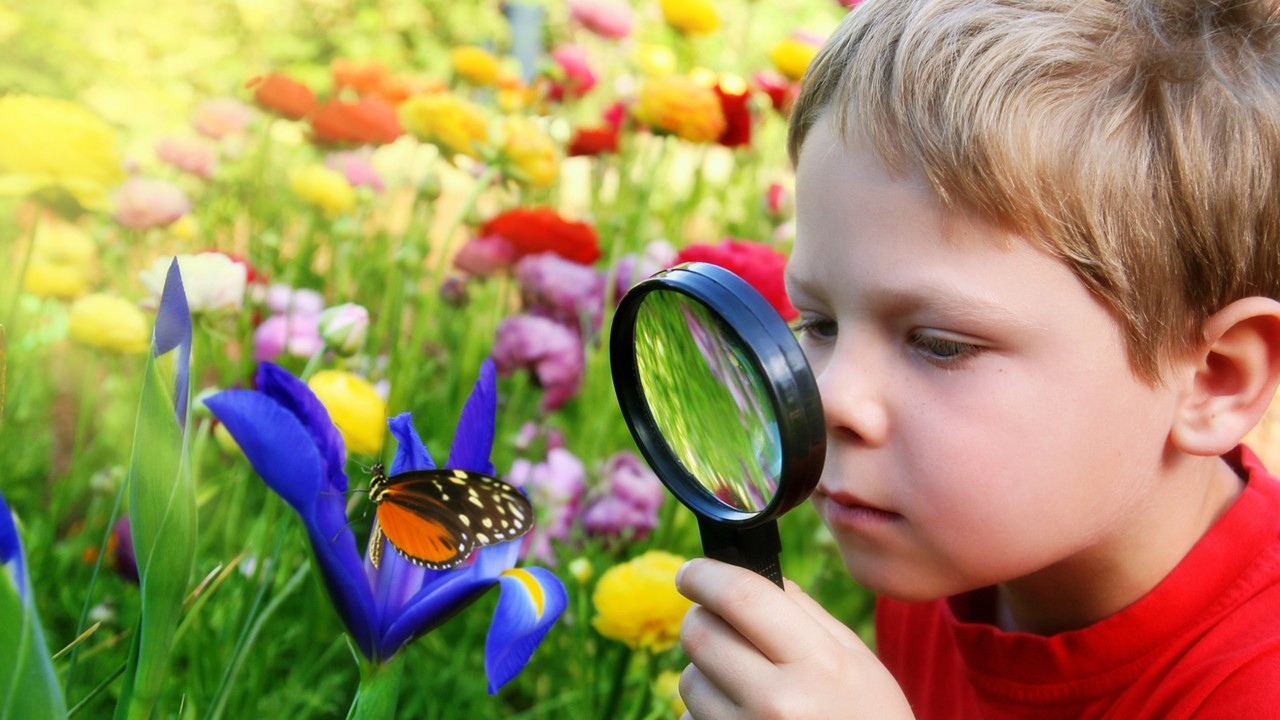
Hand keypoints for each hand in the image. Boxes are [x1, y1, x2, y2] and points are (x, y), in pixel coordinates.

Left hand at [676, 558, 913, 718]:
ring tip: (747, 683)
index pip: (741, 597)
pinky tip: (743, 717)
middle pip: (700, 634)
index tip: (693, 572)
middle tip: (721, 623)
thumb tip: (748, 573)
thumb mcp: (856, 659)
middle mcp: (777, 703)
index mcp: (818, 664)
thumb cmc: (867, 717)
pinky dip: (707, 712)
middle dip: (703, 619)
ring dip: (707, 671)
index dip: (706, 575)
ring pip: (689, 679)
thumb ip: (803, 612)